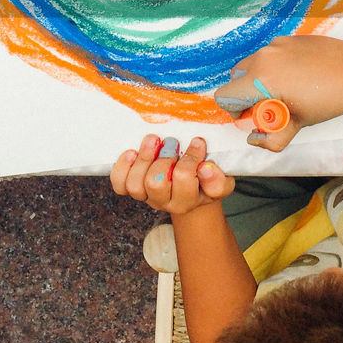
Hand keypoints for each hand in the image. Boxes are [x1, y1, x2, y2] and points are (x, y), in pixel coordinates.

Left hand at [109, 135, 234, 213]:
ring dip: (143, 158)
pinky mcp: (133, 188)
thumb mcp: (222, 182)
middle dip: (163, 158)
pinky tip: (132, 152)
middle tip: (172, 143)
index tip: (197, 142)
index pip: (184, 180)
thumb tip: (206, 169)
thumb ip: (219, 180)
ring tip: (153, 140)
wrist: (193, 190)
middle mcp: (166, 202)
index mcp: (189, 200)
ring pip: (136, 184)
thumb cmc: (207, 180)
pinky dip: (123, 167)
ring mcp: (147, 196)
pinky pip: (120, 183)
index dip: (190, 157)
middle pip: (155, 183)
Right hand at [212, 35, 342, 151]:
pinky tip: (299, 78)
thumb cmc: (329, 98)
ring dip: (260, 81)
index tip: (251, 116)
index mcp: (260, 79)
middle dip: (245, 94)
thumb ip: (272, 137)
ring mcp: (276, 45)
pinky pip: (271, 55)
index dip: (234, 110)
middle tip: (269, 106)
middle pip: (236, 78)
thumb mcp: (299, 124)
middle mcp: (263, 57)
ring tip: (287, 92)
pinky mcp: (288, 39)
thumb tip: (256, 139)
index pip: (225, 95)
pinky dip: (275, 68)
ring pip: (253, 65)